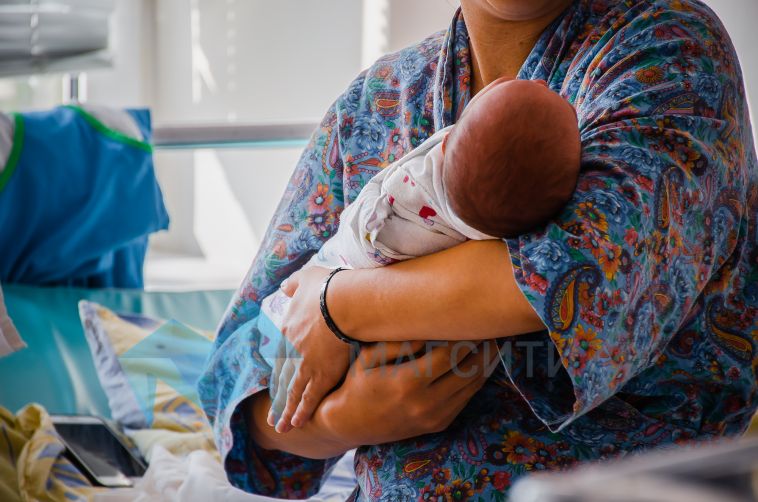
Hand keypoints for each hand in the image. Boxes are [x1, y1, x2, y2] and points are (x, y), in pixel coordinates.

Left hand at [272, 266, 352, 432]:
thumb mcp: (304, 279)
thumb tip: (284, 287)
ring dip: (284, 411)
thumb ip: (293, 284)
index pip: (281, 355)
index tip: (276, 382)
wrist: (342, 302)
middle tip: (272, 414)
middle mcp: (291, 351)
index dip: (279, 371)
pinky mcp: (321, 374)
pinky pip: (309, 398)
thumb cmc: (327, 287)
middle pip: (283, 378)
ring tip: (279, 426)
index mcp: (287, 329)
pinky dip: (301, 411)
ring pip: (292, 392)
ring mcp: (305, 365)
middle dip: (278, 398)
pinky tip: (296, 423)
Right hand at [319, 339, 499, 445]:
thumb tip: (429, 325)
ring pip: (472, 386)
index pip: (450, 354)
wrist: (349, 423)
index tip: (475, 318)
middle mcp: (425, 403)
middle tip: (494, 327)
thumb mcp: (369, 356)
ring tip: (495, 341)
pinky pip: (466, 399)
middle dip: (484, 347)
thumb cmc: (357, 382)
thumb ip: (399, 341)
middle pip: (469, 370)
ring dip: (487, 363)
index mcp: (408, 382)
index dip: (466, 336)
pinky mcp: (438, 425)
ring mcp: (434, 417)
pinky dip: (477, 380)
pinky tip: (482, 363)